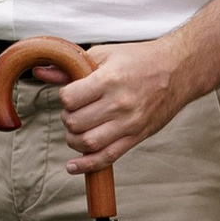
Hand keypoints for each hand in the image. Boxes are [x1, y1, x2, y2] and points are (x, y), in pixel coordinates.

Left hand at [54, 34, 192, 170]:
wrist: (177, 70)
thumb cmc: (140, 59)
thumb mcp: (104, 54)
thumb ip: (72, 67)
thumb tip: (41, 71)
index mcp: (110, 80)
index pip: (70, 99)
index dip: (64, 98)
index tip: (71, 94)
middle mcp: (119, 104)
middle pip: (76, 123)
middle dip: (67, 119)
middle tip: (73, 112)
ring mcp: (129, 123)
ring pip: (88, 143)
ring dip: (73, 140)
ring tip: (76, 130)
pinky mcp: (136, 136)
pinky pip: (108, 157)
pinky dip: (87, 165)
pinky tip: (73, 165)